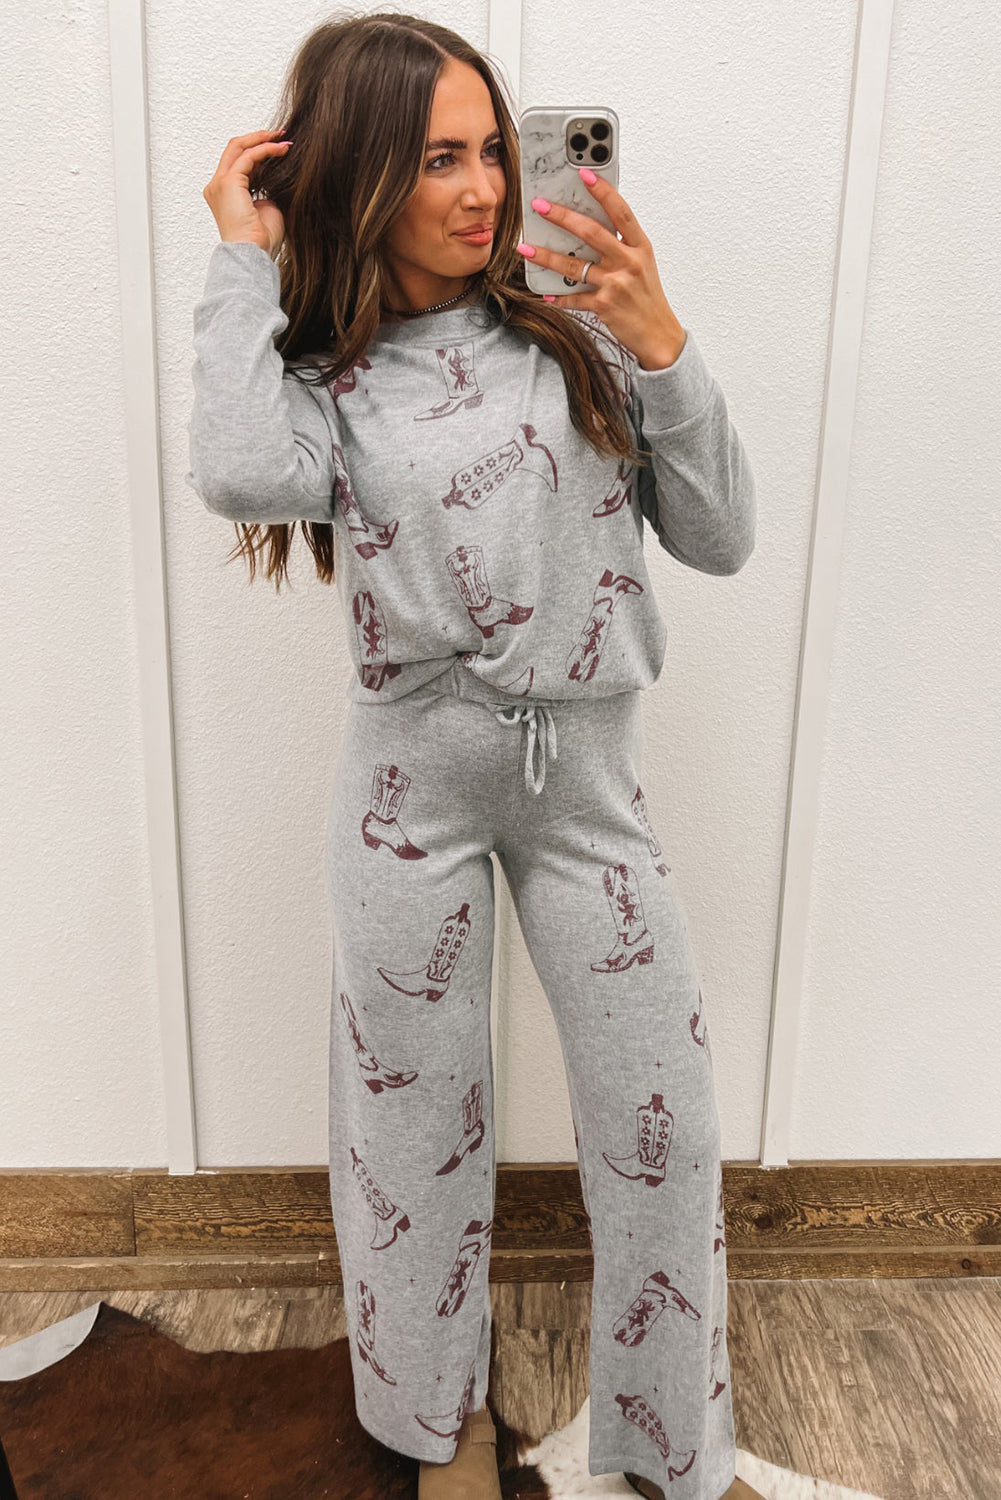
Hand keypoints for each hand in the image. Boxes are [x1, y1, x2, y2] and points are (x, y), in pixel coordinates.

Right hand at [202, 130, 292, 260]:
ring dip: (262, 140)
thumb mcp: (266, 208)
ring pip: (239, 147)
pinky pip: (249, 156)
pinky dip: (266, 150)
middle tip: (280, 134)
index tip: (278, 147)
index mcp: (223, 194)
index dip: (258, 151)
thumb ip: (266, 189)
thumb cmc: (259, 240)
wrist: (252, 252)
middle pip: (234, 149)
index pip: (238, 162)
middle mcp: (217, 186)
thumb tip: (277, 177)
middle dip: (258, 138)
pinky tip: (282, 150)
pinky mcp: (228, 182)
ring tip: (283, 138)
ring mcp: (220, 183)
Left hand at [516, 168, 686, 369]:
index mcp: (640, 247)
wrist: (659, 335)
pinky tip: (546, 292)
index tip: (584, 174)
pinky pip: (574, 298)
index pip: (621, 212)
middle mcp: (629, 262)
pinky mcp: (604, 306)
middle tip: (540, 206)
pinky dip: (559, 296)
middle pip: (591, 232)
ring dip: (546, 256)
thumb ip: (620, 246)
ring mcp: (616, 284)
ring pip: (574, 265)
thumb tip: (588, 228)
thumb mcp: (641, 265)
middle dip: (562, 216)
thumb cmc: (647, 298)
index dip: (603, 191)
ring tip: (525, 247)